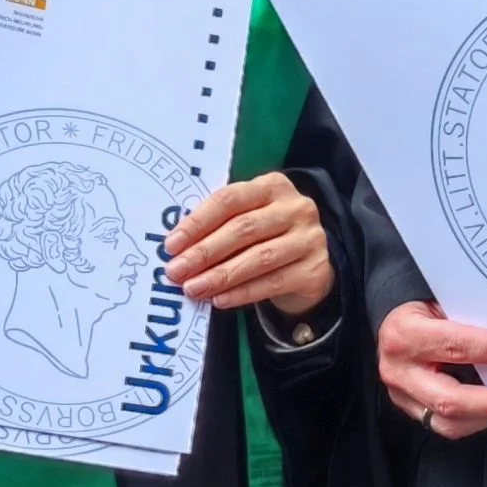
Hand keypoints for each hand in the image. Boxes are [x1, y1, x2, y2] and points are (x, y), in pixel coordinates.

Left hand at [161, 172, 333, 315]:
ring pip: (259, 257)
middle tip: (176, 271)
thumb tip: (177, 247)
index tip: (171, 244)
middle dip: (204, 251)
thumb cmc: (267, 237)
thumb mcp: (249, 219)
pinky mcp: (314, 269)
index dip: (198, 221)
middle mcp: (296, 207)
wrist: (309, 266)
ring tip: (193, 288)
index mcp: (273, 185)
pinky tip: (219, 300)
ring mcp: (309, 238)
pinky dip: (242, 293)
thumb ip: (220, 225)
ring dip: (220, 275)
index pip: (230, 199)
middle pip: (243, 228)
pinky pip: (273, 282)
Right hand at [378, 301, 486, 438]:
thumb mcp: (441, 300)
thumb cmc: (422, 305)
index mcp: (405, 333)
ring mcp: (402, 395)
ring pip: (450, 422)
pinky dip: (480, 419)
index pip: (456, 346)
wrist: (392, 319)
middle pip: (452, 400)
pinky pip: (447, 425)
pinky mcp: (410, 409)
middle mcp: (398, 370)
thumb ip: (472, 319)